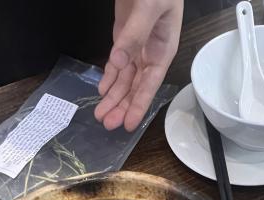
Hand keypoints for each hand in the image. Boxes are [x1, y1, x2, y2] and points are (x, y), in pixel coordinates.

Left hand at [95, 0, 182, 131]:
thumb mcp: (150, 7)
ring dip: (113, 96)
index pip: (149, 84)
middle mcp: (150, 52)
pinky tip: (102, 90)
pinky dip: (109, 77)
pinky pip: (117, 63)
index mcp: (162, 48)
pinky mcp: (124, 36)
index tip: (129, 125)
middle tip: (108, 124)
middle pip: (135, 86)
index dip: (139, 106)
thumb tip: (118, 62)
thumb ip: (134, 35)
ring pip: (124, 78)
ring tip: (101, 114)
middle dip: (122, 106)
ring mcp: (136, 45)